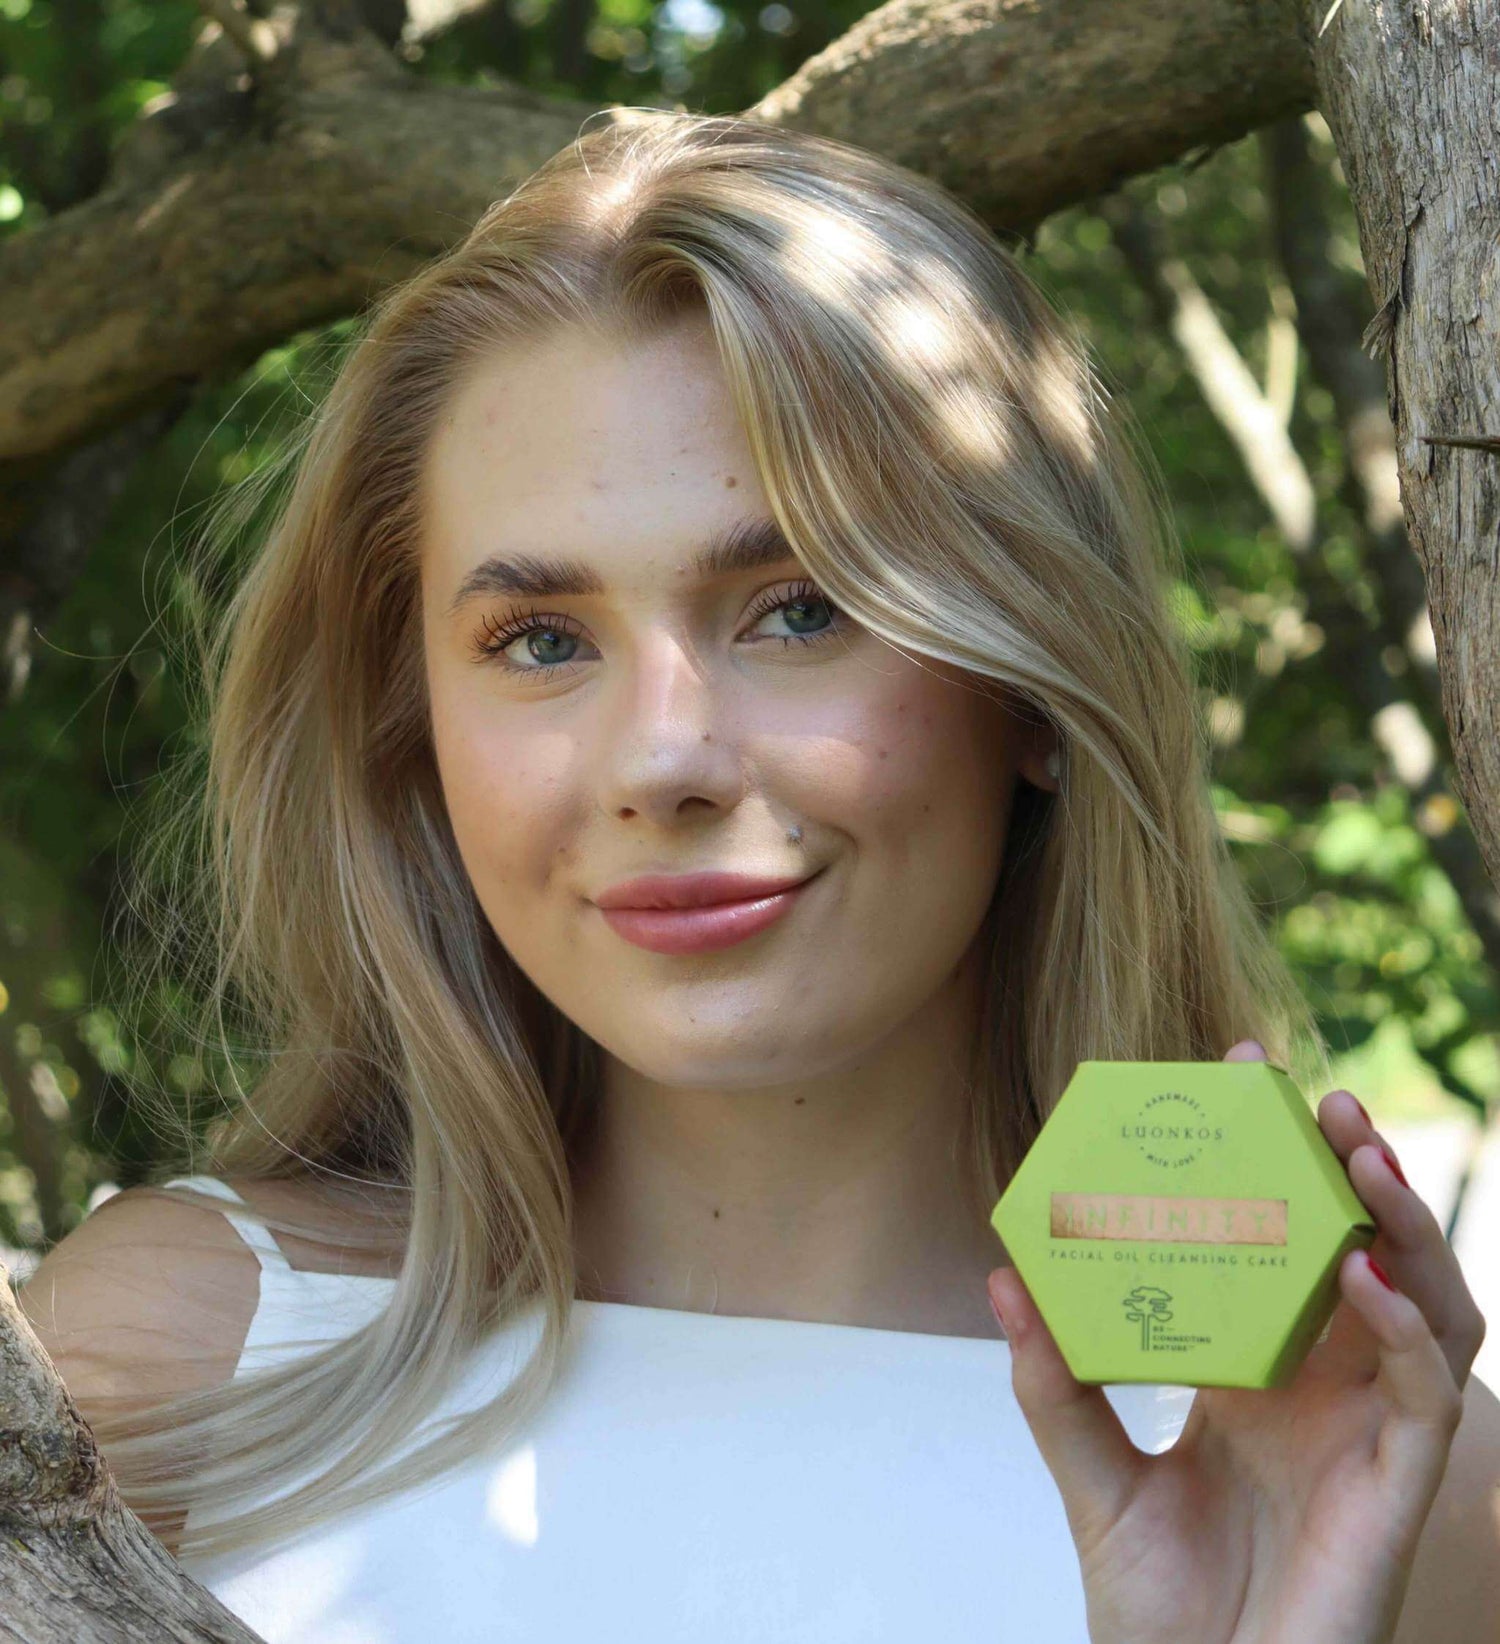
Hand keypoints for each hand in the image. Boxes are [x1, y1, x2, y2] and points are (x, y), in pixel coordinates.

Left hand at [986, 1039, 1486, 1643]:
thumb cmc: (1157, 1609)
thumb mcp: (1092, 1479)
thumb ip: (1054, 1386)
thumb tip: (1005, 1279)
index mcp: (1258, 1372)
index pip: (1279, 1243)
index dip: (1271, 1163)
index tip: (1233, 1076)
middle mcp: (1323, 1389)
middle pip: (1360, 1252)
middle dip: (1347, 1170)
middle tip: (1313, 1094)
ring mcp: (1367, 1435)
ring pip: (1424, 1303)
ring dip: (1400, 1225)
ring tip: (1357, 1155)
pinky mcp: (1396, 1489)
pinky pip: (1428, 1393)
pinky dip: (1409, 1328)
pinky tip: (1360, 1277)